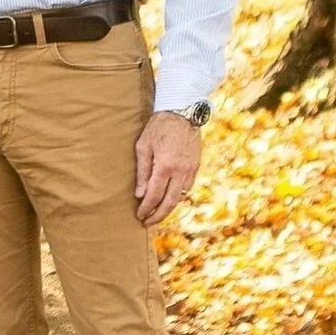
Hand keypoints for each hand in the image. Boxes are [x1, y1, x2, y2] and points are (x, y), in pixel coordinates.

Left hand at [134, 111, 201, 226]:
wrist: (182, 112)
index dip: (146, 208)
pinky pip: (187, 188)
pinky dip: (178, 197)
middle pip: (170, 202)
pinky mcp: (196, 166)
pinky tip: (169, 199)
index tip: (139, 216)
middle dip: (158, 215)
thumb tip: (139, 194)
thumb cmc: (158, 127)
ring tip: (157, 214)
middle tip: (147, 222)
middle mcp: (180, 171)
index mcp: (165, 166)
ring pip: (181, 197)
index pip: (154, 195)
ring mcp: (190, 169)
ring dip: (169, 208)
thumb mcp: (143, 146)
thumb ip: (142, 172)